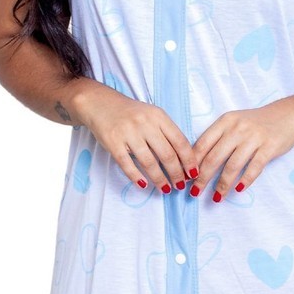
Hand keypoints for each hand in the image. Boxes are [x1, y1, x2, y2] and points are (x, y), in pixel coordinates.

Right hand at [72, 81, 197, 192]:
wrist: (100, 104)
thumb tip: (184, 159)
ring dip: (160, 179)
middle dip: (176, 173)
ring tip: (166, 189)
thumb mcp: (153, 116)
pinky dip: (136, 177)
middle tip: (180, 185)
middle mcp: (145, 124)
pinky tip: (144, 185)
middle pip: (167, 154)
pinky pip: (127, 164)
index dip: (189, 160)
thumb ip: (167, 132)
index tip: (193, 173)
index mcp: (159, 116)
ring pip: (149, 162)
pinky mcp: (113, 142)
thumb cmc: (131, 113)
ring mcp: (128, 133)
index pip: (180, 141)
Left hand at [192, 98, 293, 200]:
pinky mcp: (270, 147)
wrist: (288, 115)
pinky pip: (254, 167)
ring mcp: (254, 137)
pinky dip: (245, 180)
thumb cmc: (257, 123)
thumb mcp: (235, 123)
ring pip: (233, 165)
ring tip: (217, 197)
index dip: (192, 163)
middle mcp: (238, 128)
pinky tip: (239, 190)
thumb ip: (218, 138)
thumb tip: (197, 163)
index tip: (186, 178)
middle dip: (203, 178)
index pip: (203, 144)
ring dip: (223, 184)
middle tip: (195, 192)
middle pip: (215, 157)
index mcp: (225, 121)